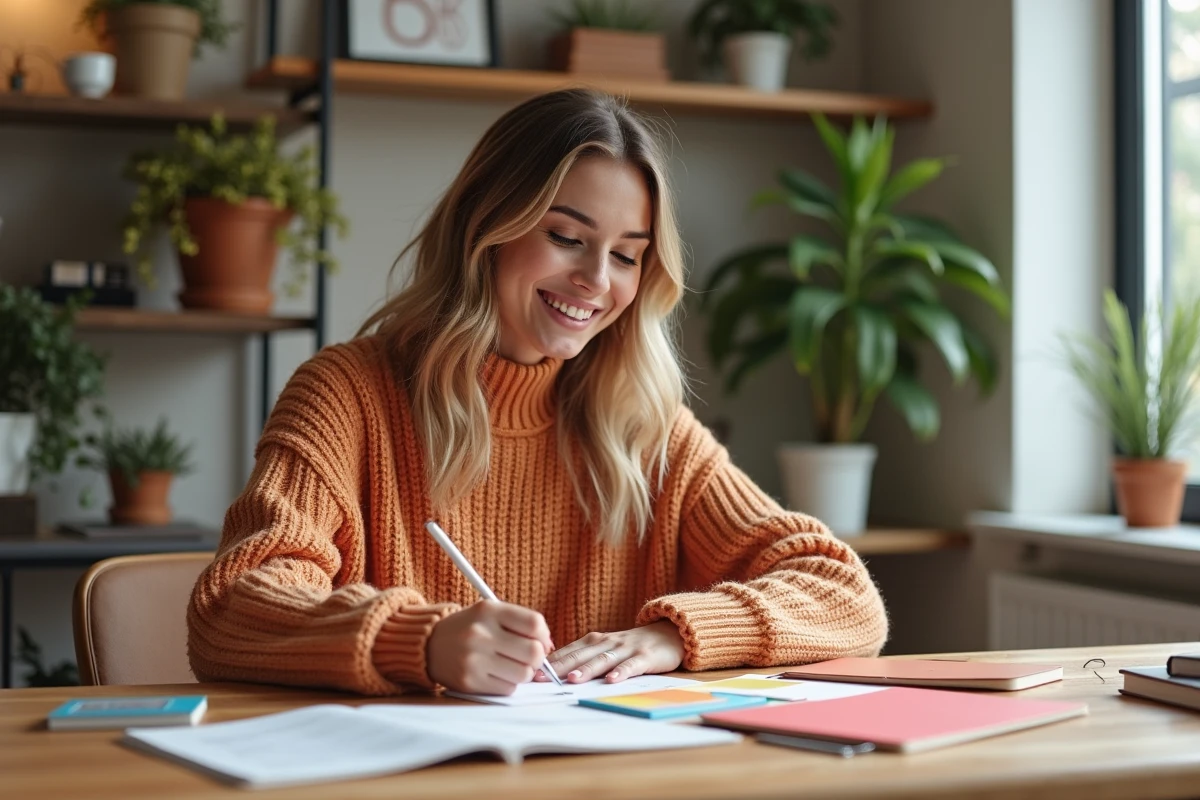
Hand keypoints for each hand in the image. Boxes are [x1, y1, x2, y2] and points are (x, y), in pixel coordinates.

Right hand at [426, 600, 553, 694]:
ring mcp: (474, 659)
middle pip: (534, 652)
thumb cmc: (468, 628)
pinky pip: (508, 689)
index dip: (544, 635)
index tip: (540, 641)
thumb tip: (548, 646)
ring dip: (524, 673)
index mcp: (488, 611)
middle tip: (528, 657)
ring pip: (524, 674)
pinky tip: (496, 674)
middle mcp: (480, 634)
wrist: (428, 645)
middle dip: (538, 657)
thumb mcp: (489, 613)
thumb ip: (519, 623)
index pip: (534, 623)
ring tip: (511, 666)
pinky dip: (508, 684)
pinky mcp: (470, 682)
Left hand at [535, 620, 684, 683]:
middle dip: (560, 667)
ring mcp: (626, 649)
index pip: (568, 650)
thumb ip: (584, 657)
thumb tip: (554, 671)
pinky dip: (621, 672)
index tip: (530, 672)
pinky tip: (611, 681)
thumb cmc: (631, 646)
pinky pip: (631, 666)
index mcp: (594, 640)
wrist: (669, 633)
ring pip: (603, 659)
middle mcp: (607, 642)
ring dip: (587, 669)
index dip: (549, 662)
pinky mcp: (645, 657)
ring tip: (572, 680)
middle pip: (580, 655)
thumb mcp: (606, 648)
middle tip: (541, 677)